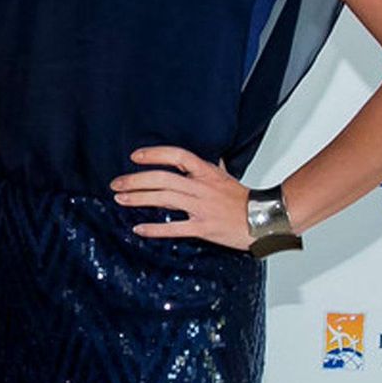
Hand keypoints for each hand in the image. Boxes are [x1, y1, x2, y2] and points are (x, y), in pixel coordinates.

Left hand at [110, 146, 250, 249]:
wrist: (264, 219)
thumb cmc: (243, 199)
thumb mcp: (225, 175)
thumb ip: (210, 166)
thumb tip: (202, 157)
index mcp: (206, 172)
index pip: (177, 156)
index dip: (155, 154)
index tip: (135, 156)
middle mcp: (201, 187)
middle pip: (163, 178)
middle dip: (136, 180)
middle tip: (116, 183)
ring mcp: (202, 207)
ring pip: (165, 199)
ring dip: (140, 198)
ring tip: (121, 199)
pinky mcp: (204, 227)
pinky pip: (175, 228)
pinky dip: (156, 229)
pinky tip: (139, 229)